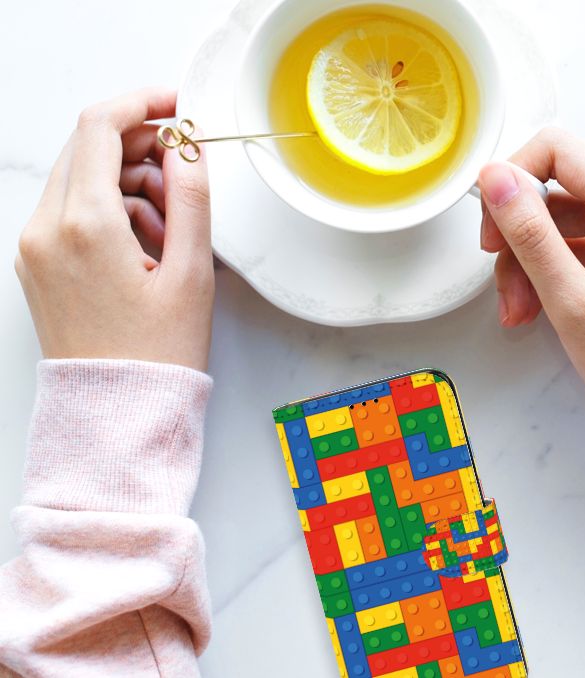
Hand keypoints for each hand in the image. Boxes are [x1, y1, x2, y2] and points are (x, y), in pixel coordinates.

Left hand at [15, 88, 213, 371]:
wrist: (117, 412)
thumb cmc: (157, 354)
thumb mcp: (191, 273)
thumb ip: (192, 198)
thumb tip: (188, 147)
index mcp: (85, 225)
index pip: (101, 127)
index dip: (143, 103)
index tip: (177, 105)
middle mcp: (47, 229)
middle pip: (88, 148)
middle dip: (141, 147)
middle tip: (185, 174)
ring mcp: (35, 246)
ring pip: (81, 178)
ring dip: (129, 182)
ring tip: (173, 228)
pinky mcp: (37, 263)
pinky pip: (72, 210)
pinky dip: (111, 210)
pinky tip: (147, 244)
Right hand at [478, 128, 584, 426]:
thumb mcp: (571, 301)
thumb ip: (529, 233)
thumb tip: (494, 177)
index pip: (558, 149)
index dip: (513, 179)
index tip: (492, 228)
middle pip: (557, 182)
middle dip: (519, 230)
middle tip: (502, 279)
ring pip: (561, 214)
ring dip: (529, 257)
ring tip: (520, 309)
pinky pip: (578, 237)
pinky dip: (550, 267)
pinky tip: (537, 306)